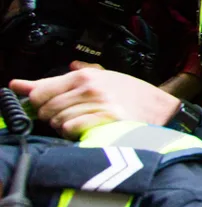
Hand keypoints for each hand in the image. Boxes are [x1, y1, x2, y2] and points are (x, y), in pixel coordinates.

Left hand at [10, 65, 179, 138]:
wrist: (159, 107)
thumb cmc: (132, 93)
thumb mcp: (103, 76)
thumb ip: (70, 77)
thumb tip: (36, 80)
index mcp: (85, 75)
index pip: (41, 90)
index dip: (38, 101)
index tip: (43, 105)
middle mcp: (89, 88)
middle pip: (46, 108)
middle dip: (50, 115)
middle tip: (65, 115)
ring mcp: (97, 104)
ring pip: (57, 120)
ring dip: (63, 125)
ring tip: (78, 122)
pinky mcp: (104, 120)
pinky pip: (71, 128)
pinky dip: (73, 132)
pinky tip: (83, 128)